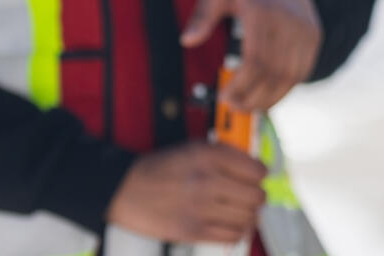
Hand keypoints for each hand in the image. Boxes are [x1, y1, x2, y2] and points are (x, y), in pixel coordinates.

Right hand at [106, 142, 267, 243]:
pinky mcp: (193, 231)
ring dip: (248, 215)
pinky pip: (233, 235)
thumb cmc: (158, 168)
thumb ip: (225, 154)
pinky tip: (230, 224)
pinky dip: (237, 231)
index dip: (259, 175)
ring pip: (249, 217)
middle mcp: (208, 182)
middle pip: (257, 196)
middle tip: (248, 196)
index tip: (255, 177)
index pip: (258, 171)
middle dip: (256, 196)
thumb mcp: (192, 148)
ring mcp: (201, 209)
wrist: (124, 190)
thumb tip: (255, 166)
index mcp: (209, 157)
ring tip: (239, 210)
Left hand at [182, 0, 321, 111]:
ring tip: (248, 105)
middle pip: (274, 73)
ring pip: (291, 77)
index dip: (241, 85)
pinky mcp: (314, 37)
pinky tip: (267, 93)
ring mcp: (306, 31)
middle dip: (253, 96)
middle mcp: (290, 22)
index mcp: (264, 11)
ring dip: (270, 97)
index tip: (224, 96)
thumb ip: (202, 16)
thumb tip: (187, 40)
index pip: (256, 60)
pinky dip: (285, 87)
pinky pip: (302, 71)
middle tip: (233, 107)